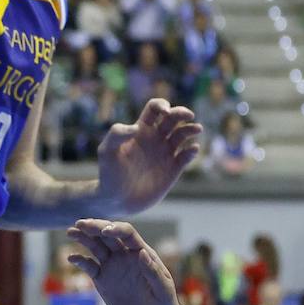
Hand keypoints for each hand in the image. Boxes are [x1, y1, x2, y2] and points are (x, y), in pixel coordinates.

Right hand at [66, 219, 182, 304]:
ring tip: (71, 232)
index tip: (105, 231)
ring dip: (83, 238)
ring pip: (95, 247)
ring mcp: (113, 267)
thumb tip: (141, 252)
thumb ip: (153, 272)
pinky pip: (89, 267)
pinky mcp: (102, 280)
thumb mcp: (164, 291)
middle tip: (79, 223)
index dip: (115, 228)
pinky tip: (71, 258)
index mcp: (142, 253)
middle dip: (94, 227)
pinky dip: (80, 260)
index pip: (127, 234)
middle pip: (107, 235)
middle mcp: (125, 256)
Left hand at [96, 98, 200, 214]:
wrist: (116, 199)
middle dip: (181, 112)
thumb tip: (136, 127)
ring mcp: (165, 153)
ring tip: (196, 129)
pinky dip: (192, 151)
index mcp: (140, 130)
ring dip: (191, 129)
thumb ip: (116, 134)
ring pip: (183, 134)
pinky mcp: (173, 169)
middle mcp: (155, 139)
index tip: (165, 112)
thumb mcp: (107, 151)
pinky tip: (192, 149)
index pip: (154, 109)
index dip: (162, 105)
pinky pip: (187, 156)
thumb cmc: (109, 173)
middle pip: (173, 118)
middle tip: (188, 115)